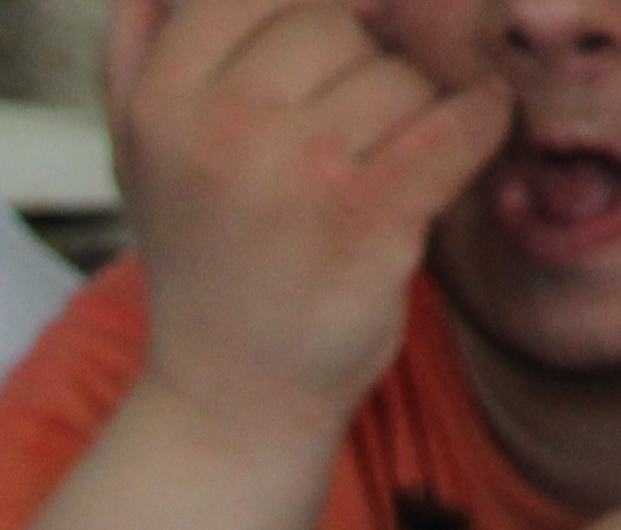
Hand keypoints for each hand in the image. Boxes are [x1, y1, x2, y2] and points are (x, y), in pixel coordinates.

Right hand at [108, 0, 509, 436]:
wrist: (229, 401)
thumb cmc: (203, 263)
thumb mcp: (140, 153)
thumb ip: (140, 45)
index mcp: (161, 99)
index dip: (314, 10)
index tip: (339, 38)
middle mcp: (219, 128)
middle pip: (337, 23)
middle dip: (357, 67)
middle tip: (341, 135)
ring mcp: (293, 174)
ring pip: (400, 77)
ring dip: (408, 116)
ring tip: (370, 174)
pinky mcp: (367, 219)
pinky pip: (458, 121)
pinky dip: (480, 122)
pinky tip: (472, 132)